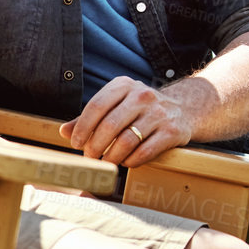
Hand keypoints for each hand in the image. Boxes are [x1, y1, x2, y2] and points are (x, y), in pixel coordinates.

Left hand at [59, 77, 196, 167]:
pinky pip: (145, 151)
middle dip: (95, 146)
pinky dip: (131, 160)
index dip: (82, 128)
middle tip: (90, 157)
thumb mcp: (116, 105)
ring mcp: (159, 113)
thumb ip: (90, 118)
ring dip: (112, 156)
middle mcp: (142, 95)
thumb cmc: (140, 110)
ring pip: (127, 140)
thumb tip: (64, 131)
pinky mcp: (172, 131)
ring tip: (106, 162)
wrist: (184, 109)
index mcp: (123, 86)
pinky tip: (126, 162)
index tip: (76, 144)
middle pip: (110, 125)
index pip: (96, 106)